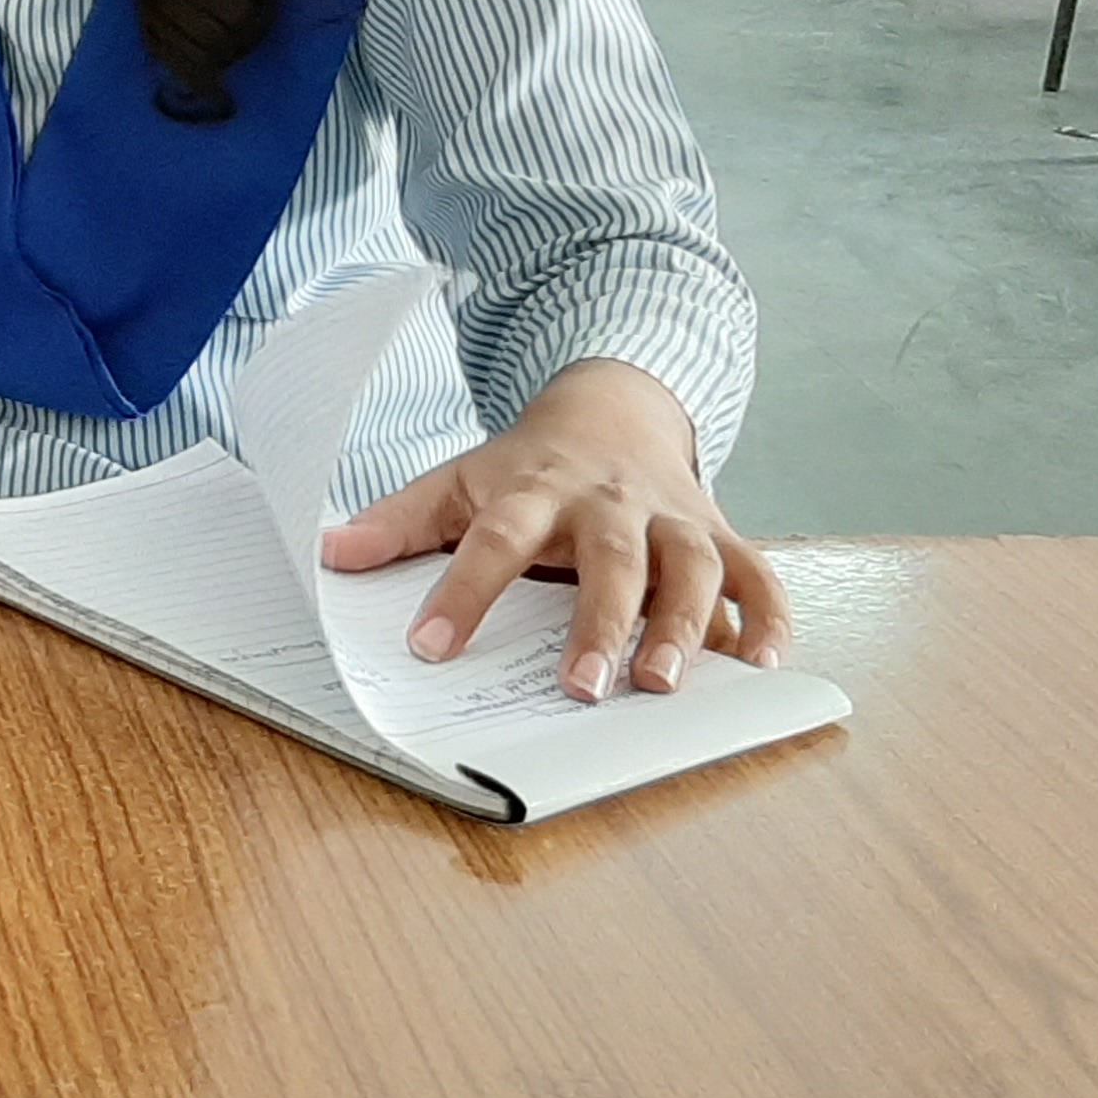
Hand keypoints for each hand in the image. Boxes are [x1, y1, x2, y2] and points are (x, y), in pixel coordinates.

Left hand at [321, 357, 789, 700]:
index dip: (463, 592)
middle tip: (581, 687)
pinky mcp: (720, 532)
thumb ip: (398, 521)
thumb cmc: (528, 466)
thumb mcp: (458, 481)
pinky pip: (755, 573)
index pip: (494, 540)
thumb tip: (330, 554)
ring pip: (691, 567)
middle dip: (598, 623)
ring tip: (664, 685)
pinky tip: (761, 664)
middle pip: (609, 559)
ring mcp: (670, 517)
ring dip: (685, 627)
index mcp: (535, 491)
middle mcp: (609, 504)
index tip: (430, 648)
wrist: (612, 409)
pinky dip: (767, 616)